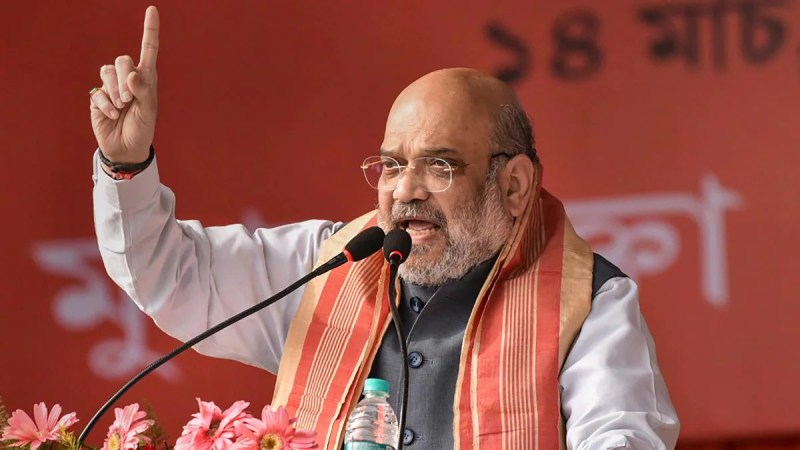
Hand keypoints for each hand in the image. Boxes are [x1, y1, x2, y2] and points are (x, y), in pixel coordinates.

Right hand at [90, 6, 158, 163]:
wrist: (126, 148)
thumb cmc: (142, 128)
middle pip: (122, 60)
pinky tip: (112, 114)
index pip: (149, 50)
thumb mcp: (148, 112)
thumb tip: (131, 74)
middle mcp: (128, 78)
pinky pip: (98, 91)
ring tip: (121, 106)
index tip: (152, 10)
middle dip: (124, 79)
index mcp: (147, 79)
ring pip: (107, 71)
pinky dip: (105, 104)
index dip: (150, 30)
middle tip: (129, 99)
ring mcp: (111, 87)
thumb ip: (143, 91)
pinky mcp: (98, 97)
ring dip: (114, 90)